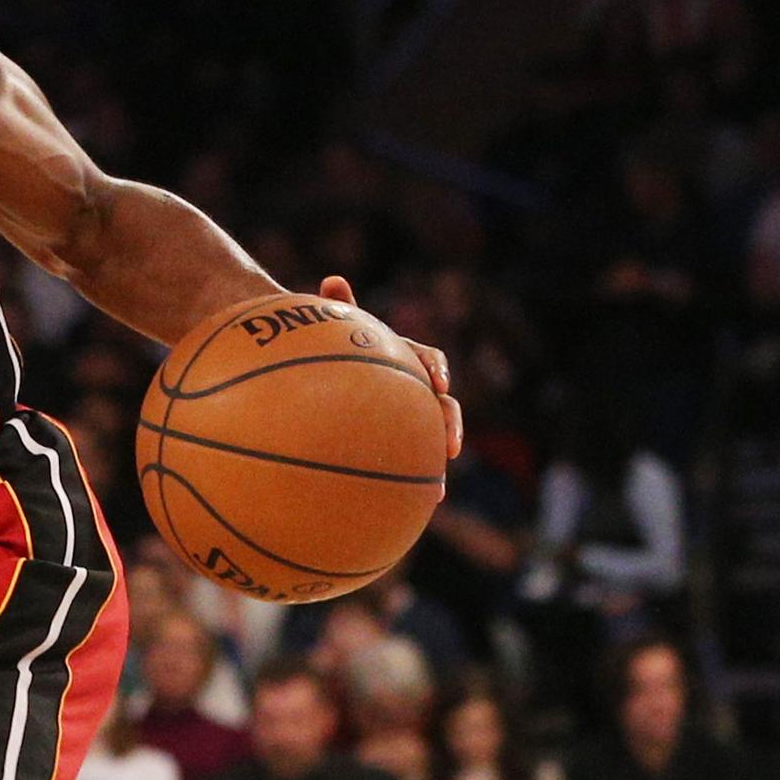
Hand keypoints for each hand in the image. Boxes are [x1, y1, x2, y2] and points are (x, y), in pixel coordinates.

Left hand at [315, 276, 460, 466]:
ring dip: (438, 455)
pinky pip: (416, 462)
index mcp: (404, 359)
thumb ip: (340, 309)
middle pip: (442, 404)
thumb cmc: (334, 350)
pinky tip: (426, 501)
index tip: (436, 381)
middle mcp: (415, 388)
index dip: (436, 368)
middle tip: (450, 442)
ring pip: (434, 437)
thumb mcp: (337, 330)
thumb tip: (332, 279)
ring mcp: (412, 417)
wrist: (329, 377)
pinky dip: (422, 480)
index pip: (428, 359)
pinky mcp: (404, 442)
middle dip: (449, 422)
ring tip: (438, 481)